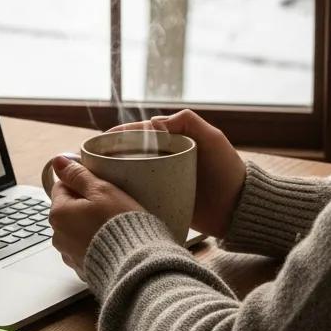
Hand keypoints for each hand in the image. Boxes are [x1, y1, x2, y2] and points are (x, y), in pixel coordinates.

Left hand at [48, 156, 143, 276]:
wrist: (135, 264)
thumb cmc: (119, 225)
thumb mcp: (102, 191)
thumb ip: (78, 175)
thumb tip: (58, 161)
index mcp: (58, 214)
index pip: (62, 187)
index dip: (82, 184)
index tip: (101, 187)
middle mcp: (58, 236)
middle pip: (69, 210)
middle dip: (86, 206)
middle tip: (111, 206)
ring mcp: (69, 255)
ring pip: (77, 230)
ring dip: (90, 226)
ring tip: (113, 226)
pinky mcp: (82, 269)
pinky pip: (87, 249)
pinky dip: (96, 244)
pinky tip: (112, 243)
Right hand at [108, 109, 244, 236]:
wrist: (239, 210)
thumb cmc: (228, 170)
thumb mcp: (212, 139)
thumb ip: (187, 121)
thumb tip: (152, 122)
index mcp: (173, 141)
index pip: (139, 134)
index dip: (118, 136)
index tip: (99, 143)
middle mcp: (165, 158)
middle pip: (130, 154)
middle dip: (109, 156)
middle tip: (91, 165)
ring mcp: (163, 180)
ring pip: (131, 174)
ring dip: (113, 176)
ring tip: (96, 182)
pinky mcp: (163, 200)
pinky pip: (140, 195)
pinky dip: (125, 195)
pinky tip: (112, 200)